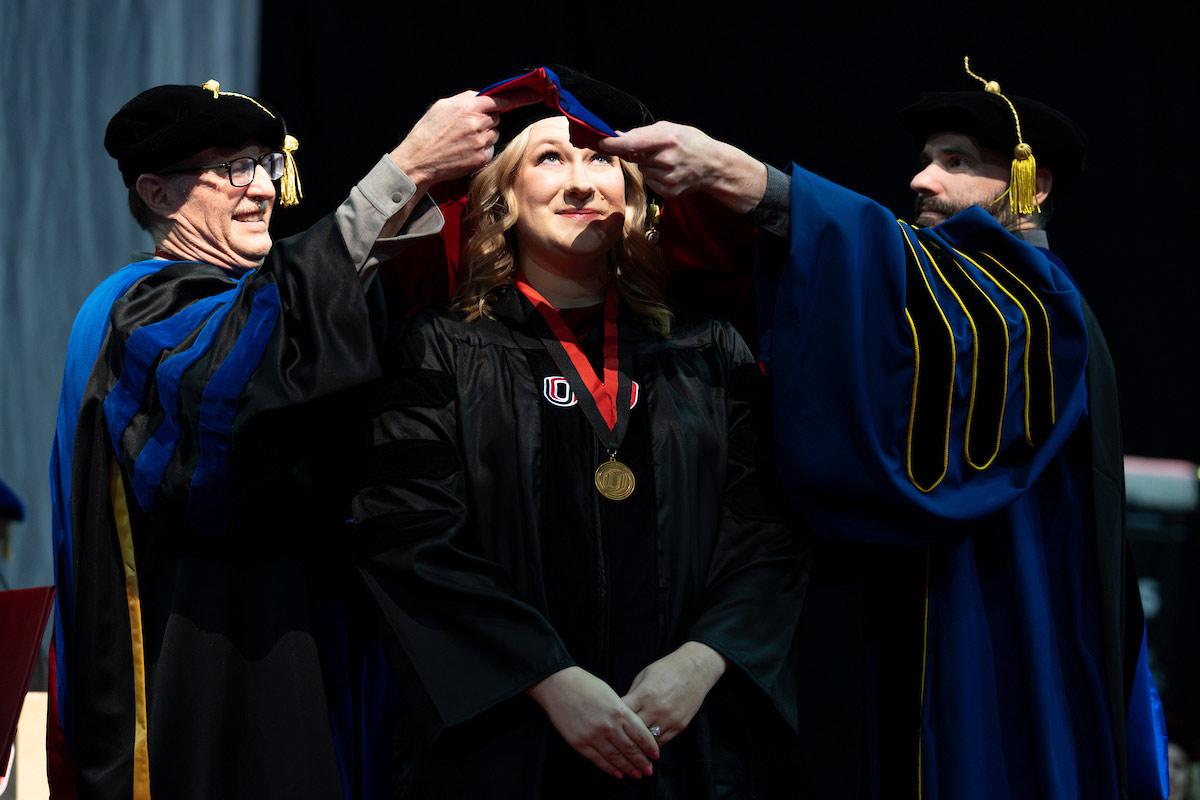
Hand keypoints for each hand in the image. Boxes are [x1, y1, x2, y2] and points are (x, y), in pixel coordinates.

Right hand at [390, 90, 531, 190]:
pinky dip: (480, 150)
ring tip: (461, 141)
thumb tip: (482, 97)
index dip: (520, 97)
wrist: (419, 160)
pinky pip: (489, 149)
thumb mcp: (442, 106)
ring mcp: (481, 142)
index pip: (500, 99)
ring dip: (483, 136)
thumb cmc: (427, 131)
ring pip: (493, 134)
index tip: (535, 96)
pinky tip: (464, 151)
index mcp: (468, 107)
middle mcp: (477, 123)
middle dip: (485, 121)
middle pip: (495, 118)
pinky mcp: (481, 157)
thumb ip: (465, 99)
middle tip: (465, 128)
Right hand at [526, 666, 658, 778]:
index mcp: (619, 711)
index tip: (656, 755)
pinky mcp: (580, 743)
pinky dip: (609, 768)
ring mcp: (594, 736)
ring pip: (616, 757)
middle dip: (642, 762)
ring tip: (637, 774)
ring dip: (628, 768)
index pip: (641, 735)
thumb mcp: (611, 694)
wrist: (559, 685)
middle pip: (630, 749)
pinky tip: (618, 773)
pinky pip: (598, 760)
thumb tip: (632, 731)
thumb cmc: (585, 685)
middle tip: (649, 770)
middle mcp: (609, 726)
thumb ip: (622, 713)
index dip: (650, 747)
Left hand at [599, 122, 766, 213]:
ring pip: (642, 169)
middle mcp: (667, 159)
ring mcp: (668, 177)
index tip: (602, 142)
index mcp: (668, 138)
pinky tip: (669, 172)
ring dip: (648, 164)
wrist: (713, 166)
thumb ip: (643, 133)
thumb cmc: (690, 142)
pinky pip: (649, 181)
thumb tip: (618, 136)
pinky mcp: (668, 191)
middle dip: (637, 152)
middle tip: (655, 149)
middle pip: (635, 156)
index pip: (632, 143)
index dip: (614, 144)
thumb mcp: (671, 129)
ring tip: (667, 161)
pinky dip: (654, 176)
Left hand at [621, 642, 727, 745]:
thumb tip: (620, 711)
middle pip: (632, 731)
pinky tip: (643, 745)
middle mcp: (656, 709)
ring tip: (627, 748)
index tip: (606, 723)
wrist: (695, 670)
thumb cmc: (666, 670)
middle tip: (613, 740)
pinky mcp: (679, 727)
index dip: (612, 719)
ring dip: (637, 744)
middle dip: (622, 735)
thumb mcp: (644, 677)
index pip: (622, 714)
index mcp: (644, 694)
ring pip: (647, 742)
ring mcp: (669, 720)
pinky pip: (661, 742)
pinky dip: (651, 744)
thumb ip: (632, 695)